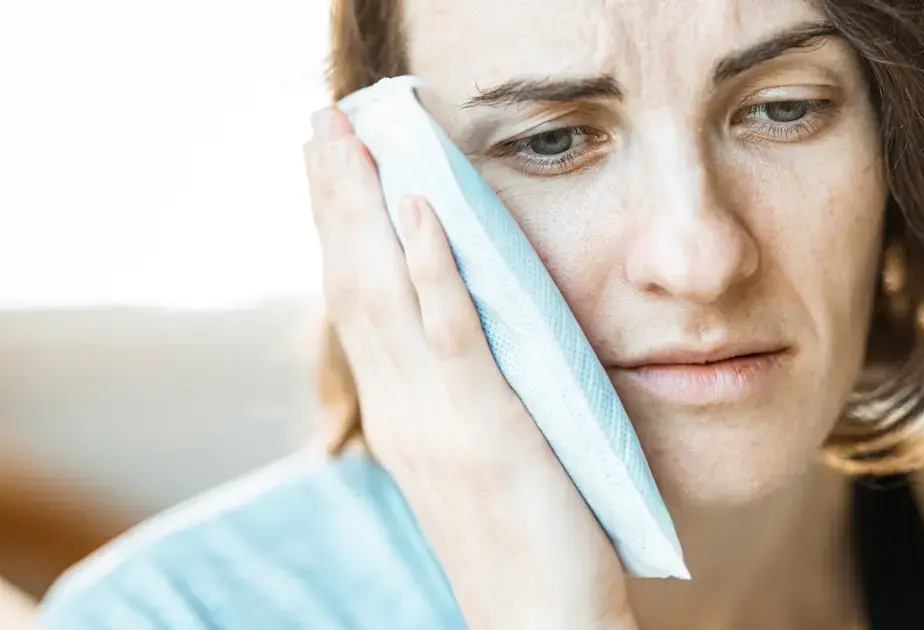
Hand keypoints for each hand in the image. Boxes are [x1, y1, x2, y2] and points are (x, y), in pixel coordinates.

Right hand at [304, 107, 637, 629]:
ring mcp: (438, 419)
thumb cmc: (521, 546)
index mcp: (401, 418)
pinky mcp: (487, 427)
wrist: (540, 625)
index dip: (338, 232)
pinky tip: (418, 208)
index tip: (329, 169)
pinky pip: (451, 331)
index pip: (357, 306)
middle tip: (321, 123)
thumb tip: (465, 338)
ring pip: (385, 293)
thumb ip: (459, 399)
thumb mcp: (475, 461)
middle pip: (353, 284)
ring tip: (349, 137)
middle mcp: (403, 412)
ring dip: (364, 208)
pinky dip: (430, 265)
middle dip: (335, 199)